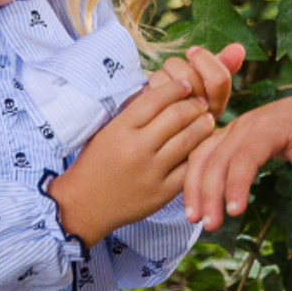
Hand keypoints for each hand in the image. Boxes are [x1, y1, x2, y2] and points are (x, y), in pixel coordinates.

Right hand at [46, 80, 215, 246]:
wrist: (84, 205)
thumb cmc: (94, 163)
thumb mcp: (107, 131)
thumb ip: (133, 113)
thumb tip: (163, 90)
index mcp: (120, 129)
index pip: (156, 99)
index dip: (175, 88)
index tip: (185, 85)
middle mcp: (137, 149)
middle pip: (177, 116)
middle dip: (194, 105)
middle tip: (201, 102)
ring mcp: (152, 172)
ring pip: (189, 140)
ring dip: (202, 126)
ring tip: (206, 119)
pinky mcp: (162, 193)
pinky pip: (189, 168)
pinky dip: (200, 154)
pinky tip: (203, 146)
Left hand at [149, 44, 244, 118]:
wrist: (153, 119)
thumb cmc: (181, 94)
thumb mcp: (202, 78)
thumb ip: (222, 64)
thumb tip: (239, 48)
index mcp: (217, 105)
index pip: (219, 80)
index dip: (205, 59)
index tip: (192, 51)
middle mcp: (202, 119)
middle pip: (189, 76)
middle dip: (176, 64)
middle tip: (172, 70)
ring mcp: (180, 126)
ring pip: (169, 81)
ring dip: (163, 74)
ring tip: (163, 86)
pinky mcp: (160, 127)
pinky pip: (154, 91)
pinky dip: (151, 85)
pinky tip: (153, 95)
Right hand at [182, 90, 291, 230]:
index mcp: (268, 126)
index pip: (245, 156)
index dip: (237, 183)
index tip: (235, 212)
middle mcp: (244, 124)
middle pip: (217, 158)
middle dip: (210, 193)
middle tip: (210, 226)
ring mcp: (232, 129)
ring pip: (202, 156)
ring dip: (194, 187)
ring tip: (194, 219)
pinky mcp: (227, 137)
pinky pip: (202, 155)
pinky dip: (193, 177)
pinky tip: (193, 202)